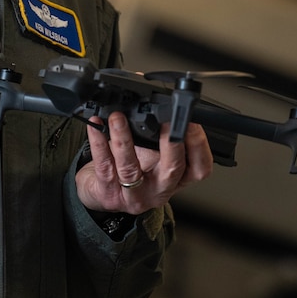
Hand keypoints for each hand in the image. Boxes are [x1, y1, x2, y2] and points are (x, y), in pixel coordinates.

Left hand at [75, 112, 213, 214]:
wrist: (103, 192)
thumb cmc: (133, 170)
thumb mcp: (154, 156)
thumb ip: (162, 137)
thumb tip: (163, 103)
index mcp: (176, 179)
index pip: (200, 168)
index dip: (199, 144)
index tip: (191, 120)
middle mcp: (159, 190)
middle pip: (173, 169)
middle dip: (170, 143)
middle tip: (165, 120)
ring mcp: (134, 194)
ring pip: (131, 168)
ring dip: (124, 139)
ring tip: (118, 118)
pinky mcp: (108, 193)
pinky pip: (104, 165)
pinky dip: (99, 143)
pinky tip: (96, 127)